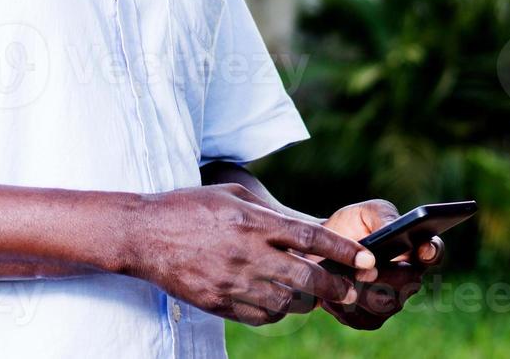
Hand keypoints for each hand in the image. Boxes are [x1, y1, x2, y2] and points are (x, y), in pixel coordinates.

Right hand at [130, 183, 375, 326]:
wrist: (144, 235)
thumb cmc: (188, 208)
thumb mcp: (230, 194)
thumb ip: (266, 211)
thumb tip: (299, 231)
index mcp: (251, 222)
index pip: (309, 238)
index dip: (342, 251)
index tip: (365, 258)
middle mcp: (246, 254)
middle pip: (306, 277)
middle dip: (336, 286)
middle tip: (351, 289)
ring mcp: (233, 282)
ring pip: (288, 302)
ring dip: (308, 299)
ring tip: (314, 294)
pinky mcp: (220, 303)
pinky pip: (262, 315)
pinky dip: (278, 310)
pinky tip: (279, 300)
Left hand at [310, 198, 442, 330]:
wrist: (318, 250)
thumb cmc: (349, 227)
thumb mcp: (365, 212)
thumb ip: (383, 216)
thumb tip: (393, 228)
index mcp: (414, 249)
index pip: (433, 251)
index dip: (432, 250)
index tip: (424, 248)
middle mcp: (408, 279)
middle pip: (410, 283)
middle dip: (388, 275)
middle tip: (368, 267)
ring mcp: (391, 301)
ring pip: (384, 303)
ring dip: (363, 289)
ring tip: (345, 276)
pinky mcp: (369, 319)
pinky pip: (363, 317)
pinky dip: (346, 304)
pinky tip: (334, 291)